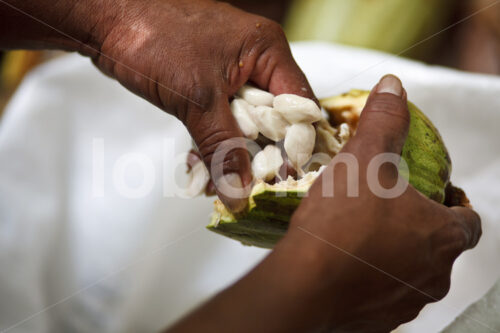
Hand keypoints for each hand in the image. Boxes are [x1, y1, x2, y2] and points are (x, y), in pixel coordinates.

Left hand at [89, 0, 315, 210]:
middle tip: (251, 186)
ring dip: (232, 151)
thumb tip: (239, 194)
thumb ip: (223, 148)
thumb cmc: (155, 40)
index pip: (299, 105)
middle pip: (274, 118)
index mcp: (267, 50)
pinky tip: (200, 164)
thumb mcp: (197, 99)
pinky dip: (214, 141)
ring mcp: (231, 71)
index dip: (296, 145)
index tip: (284, 178)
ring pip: (245, 122)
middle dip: (260, 154)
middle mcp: (255, 60)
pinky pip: (222, 119)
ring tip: (222, 182)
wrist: (108, 18)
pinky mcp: (208, 83)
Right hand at [276, 75, 481, 330]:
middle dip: (416, 226)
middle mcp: (434, 275)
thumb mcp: (364, 159)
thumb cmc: (340, 221)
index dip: (451, 203)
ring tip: (360, 234)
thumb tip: (394, 86)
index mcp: (442, 236)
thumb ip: (384, 120)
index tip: (431, 195)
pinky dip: (372, 278)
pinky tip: (345, 262)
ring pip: (410, 271)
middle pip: (437, 246)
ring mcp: (406, 302)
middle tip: (384, 209)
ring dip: (393, 253)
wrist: (304, 285)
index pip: (467, 219)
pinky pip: (383, 294)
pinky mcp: (379, 321)